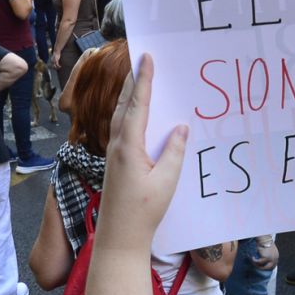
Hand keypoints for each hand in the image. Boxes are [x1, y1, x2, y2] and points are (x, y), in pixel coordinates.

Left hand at [97, 53, 186, 250]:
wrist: (120, 237)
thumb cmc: (143, 211)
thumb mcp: (166, 181)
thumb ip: (173, 151)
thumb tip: (180, 127)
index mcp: (129, 146)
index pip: (138, 105)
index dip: (143, 80)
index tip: (147, 58)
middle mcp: (117, 145)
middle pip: (124, 105)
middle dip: (133, 81)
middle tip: (142, 60)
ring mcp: (113, 154)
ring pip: (121, 116)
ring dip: (129, 96)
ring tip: (138, 79)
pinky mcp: (115, 162)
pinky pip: (122, 128)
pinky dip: (129, 113)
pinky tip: (137, 114)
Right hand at [255, 241, 278, 270]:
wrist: (263, 238)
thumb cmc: (264, 242)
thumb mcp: (267, 250)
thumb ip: (267, 256)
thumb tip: (260, 262)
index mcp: (276, 256)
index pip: (273, 265)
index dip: (267, 267)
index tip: (261, 267)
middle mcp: (275, 258)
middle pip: (269, 268)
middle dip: (262, 268)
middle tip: (256, 266)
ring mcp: (271, 259)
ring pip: (263, 266)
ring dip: (256, 264)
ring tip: (253, 260)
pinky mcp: (266, 258)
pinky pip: (259, 262)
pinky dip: (254, 261)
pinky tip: (252, 257)